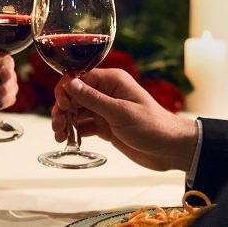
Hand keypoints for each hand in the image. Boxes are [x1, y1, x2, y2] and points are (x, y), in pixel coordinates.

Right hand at [52, 68, 196, 171]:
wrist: (169, 149)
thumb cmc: (151, 126)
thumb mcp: (120, 112)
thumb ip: (93, 99)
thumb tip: (70, 84)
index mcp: (111, 81)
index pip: (79, 78)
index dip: (66, 90)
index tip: (62, 106)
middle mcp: (106, 92)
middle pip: (74, 96)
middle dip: (63, 109)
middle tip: (58, 126)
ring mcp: (105, 109)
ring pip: (77, 112)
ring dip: (66, 122)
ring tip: (60, 136)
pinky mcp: (106, 126)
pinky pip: (84, 125)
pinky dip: (75, 132)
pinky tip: (68, 140)